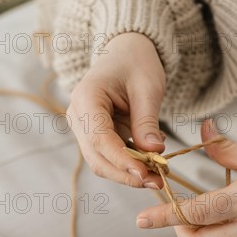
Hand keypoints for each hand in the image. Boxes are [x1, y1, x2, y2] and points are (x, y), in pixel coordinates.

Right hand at [66, 32, 165, 188]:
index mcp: (86, 98)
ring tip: (157, 177)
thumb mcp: (148, 88)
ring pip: (102, 163)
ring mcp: (84, 128)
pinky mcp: (96, 137)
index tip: (144, 174)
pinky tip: (152, 164)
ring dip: (129, 174)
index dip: (121, 160)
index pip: (99, 139)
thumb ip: (147, 121)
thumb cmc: (136, 63)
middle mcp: (78, 116)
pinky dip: (130, 165)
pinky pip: (110, 158)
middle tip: (157, 182)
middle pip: (97, 158)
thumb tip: (154, 152)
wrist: (126, 53)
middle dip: (126, 174)